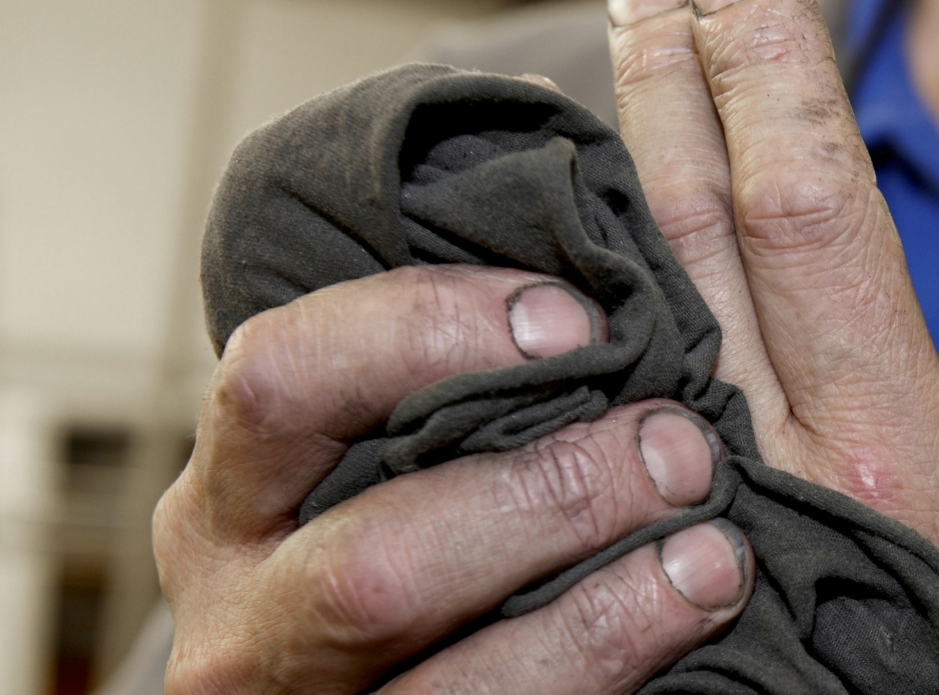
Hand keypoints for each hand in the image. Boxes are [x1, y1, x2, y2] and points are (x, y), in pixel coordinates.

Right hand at [154, 266, 753, 693]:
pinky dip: (617, 663)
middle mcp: (242, 622)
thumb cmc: (417, 534)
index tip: (574, 320)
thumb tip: (590, 285)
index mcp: (228, 500)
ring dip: (607, 607)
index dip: (428, 334)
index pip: (281, 380)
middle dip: (552, 494)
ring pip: (457, 686)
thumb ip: (444, 392)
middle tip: (677, 443)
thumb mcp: (382, 459)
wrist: (384, 681)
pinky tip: (691, 613)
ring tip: (711, 549)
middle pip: (375, 563)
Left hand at [607, 0, 938, 690]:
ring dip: (612, 166)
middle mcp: (768, 483)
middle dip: (673, 88)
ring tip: (617, 54)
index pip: (812, 214)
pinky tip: (569, 226)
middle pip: (691, 240)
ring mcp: (680, 529)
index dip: (774, 76)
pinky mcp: (634, 567)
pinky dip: (568, 299)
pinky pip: (577, 412)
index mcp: (896, 465)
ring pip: (621, 310)